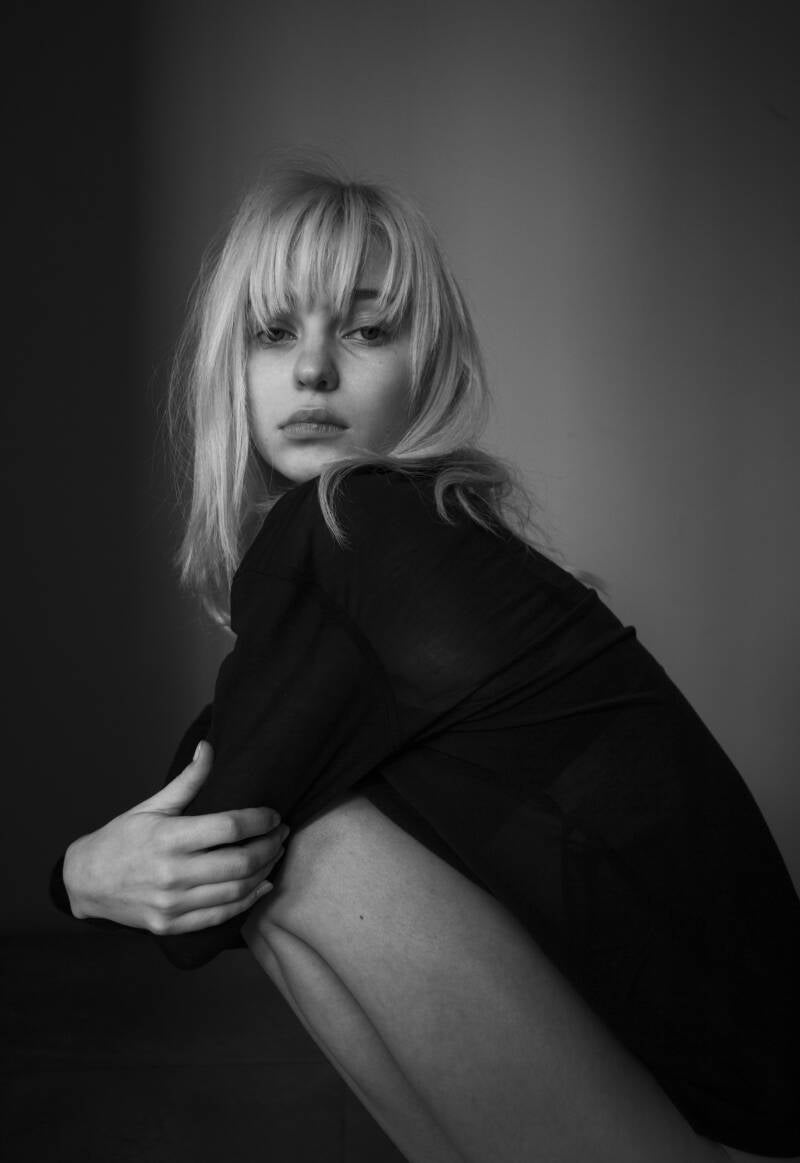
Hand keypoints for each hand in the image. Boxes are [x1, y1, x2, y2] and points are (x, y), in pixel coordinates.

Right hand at [62, 742, 289, 934]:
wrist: (85, 882)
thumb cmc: (121, 839)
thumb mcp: (152, 805)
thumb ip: (187, 780)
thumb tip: (209, 746)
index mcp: (168, 838)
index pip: (229, 827)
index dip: (259, 819)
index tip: (273, 814)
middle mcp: (172, 874)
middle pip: (240, 862)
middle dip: (271, 845)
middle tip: (282, 833)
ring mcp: (172, 904)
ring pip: (236, 890)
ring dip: (265, 871)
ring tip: (276, 854)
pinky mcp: (172, 925)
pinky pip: (221, 915)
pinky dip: (248, 900)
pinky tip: (262, 884)